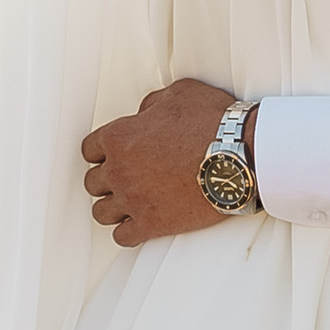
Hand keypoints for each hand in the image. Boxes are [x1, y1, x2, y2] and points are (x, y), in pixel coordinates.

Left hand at [82, 78, 240, 243]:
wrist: (240, 157)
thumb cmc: (213, 123)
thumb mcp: (180, 93)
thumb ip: (152, 104)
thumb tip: (145, 113)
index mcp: (119, 137)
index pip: (89, 149)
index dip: (102, 152)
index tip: (113, 156)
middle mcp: (119, 170)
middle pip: (92, 182)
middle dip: (106, 180)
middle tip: (125, 179)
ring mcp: (133, 200)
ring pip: (101, 212)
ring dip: (113, 207)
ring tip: (127, 205)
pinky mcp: (151, 224)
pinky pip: (122, 236)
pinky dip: (128, 232)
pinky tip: (139, 225)